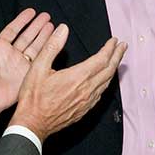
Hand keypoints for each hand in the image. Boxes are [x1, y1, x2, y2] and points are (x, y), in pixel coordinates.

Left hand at [0, 4, 53, 128]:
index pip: (13, 30)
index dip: (22, 20)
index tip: (32, 12)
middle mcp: (11, 55)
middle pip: (27, 37)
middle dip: (37, 26)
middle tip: (47, 16)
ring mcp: (20, 65)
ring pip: (35, 46)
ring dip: (44, 35)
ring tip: (53, 25)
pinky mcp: (28, 75)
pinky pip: (40, 59)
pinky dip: (48, 50)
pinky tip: (55, 41)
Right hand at [10, 23, 125, 141]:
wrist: (32, 124)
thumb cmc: (33, 98)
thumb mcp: (38, 67)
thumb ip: (52, 46)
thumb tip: (63, 29)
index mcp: (77, 77)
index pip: (101, 59)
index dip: (110, 49)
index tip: (114, 41)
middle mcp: (86, 90)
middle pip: (109, 70)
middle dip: (117, 56)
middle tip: (122, 47)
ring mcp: (87, 102)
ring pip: (106, 83)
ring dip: (113, 69)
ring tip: (116, 60)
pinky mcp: (84, 110)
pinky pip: (100, 94)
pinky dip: (106, 83)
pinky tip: (104, 80)